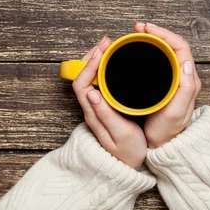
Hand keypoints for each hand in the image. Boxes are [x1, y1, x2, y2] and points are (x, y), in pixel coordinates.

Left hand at [72, 36, 147, 168]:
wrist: (128, 168)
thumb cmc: (127, 152)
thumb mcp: (120, 135)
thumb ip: (106, 114)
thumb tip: (91, 92)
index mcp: (92, 113)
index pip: (82, 83)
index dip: (90, 64)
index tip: (103, 50)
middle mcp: (90, 108)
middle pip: (82, 76)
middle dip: (92, 55)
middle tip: (107, 41)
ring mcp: (96, 106)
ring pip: (89, 77)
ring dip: (97, 59)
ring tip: (109, 47)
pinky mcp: (103, 106)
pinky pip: (98, 81)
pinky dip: (103, 67)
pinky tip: (113, 62)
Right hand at [134, 23, 201, 148]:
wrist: (162, 146)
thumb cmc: (167, 131)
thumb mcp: (176, 113)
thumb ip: (185, 89)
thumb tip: (187, 63)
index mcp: (189, 80)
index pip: (180, 46)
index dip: (163, 33)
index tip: (146, 29)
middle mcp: (183, 76)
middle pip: (172, 44)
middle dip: (156, 32)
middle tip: (137, 28)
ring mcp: (173, 79)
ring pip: (165, 51)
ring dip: (151, 39)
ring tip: (136, 34)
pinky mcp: (163, 83)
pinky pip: (158, 60)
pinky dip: (148, 50)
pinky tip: (136, 49)